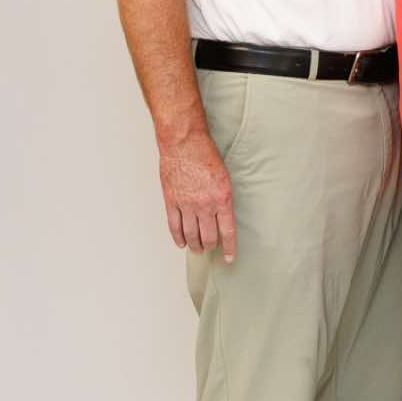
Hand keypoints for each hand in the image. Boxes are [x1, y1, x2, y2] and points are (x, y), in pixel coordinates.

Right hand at [159, 129, 236, 260]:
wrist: (184, 143)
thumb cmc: (206, 155)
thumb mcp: (225, 178)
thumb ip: (224, 199)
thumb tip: (223, 217)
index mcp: (222, 198)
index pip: (228, 231)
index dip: (229, 248)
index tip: (230, 258)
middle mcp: (205, 205)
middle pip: (208, 236)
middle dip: (210, 246)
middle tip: (211, 249)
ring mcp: (186, 204)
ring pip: (191, 234)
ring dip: (194, 245)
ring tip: (197, 249)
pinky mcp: (171, 201)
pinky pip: (174, 226)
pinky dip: (178, 237)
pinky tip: (181, 243)